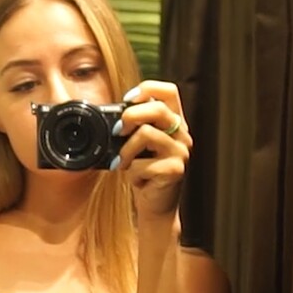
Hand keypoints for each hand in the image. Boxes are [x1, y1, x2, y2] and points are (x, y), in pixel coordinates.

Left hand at [109, 81, 192, 220]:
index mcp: (174, 122)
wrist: (156, 204)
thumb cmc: (145, 172)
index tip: (127, 99)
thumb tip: (110, 115)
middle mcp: (182, 134)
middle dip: (130, 116)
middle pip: (157, 109)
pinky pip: (144, 164)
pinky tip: (137, 180)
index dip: (147, 89)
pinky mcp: (175, 170)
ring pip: (146, 134)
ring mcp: (181, 152)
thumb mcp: (139, 144)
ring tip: (123, 163)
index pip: (169, 91)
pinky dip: (132, 173)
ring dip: (126, 151)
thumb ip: (134, 126)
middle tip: (117, 131)